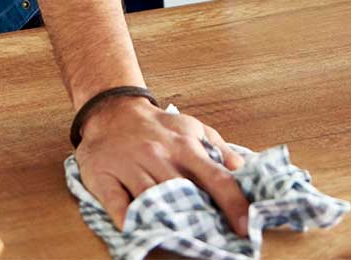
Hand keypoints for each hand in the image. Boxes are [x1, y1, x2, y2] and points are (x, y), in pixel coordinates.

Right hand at [74, 95, 248, 234]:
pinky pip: (115, 201)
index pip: (216, 177)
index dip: (234, 204)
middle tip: (217, 240)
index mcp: (186, 146)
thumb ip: (220, 150)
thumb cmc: (158, 127)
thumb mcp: (193, 129)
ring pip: (151, 197)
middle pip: (184, 192)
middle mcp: (159, 155)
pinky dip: (125, 217)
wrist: (112, 110)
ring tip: (183, 241)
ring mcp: (130, 165)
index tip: (246, 227)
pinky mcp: (104, 175)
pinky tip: (135, 229)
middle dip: (202, 218)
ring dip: (167, 220)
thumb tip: (245, 173)